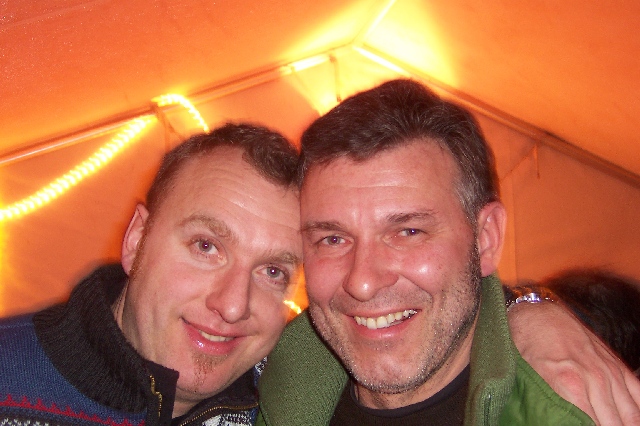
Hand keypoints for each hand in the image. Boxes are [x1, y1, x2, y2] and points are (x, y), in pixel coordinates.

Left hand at [508, 301, 639, 424]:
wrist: (538, 315)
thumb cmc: (528, 346)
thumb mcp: (530, 379)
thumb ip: (547, 406)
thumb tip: (555, 421)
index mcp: (570, 386)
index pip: (590, 425)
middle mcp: (595, 380)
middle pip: (613, 424)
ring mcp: (609, 372)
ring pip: (631, 415)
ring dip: (624, 425)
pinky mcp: (616, 365)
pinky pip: (638, 394)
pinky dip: (636, 412)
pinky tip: (630, 421)